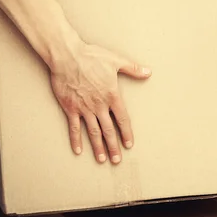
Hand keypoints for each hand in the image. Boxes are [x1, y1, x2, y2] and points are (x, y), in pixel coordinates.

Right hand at [50, 42, 150, 163]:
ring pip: (93, 131)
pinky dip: (76, 139)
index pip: (122, 119)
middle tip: (117, 160)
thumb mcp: (116, 60)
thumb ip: (133, 68)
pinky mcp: (70, 108)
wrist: (67, 56)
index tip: (129, 144)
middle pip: (109, 130)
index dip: (126, 133)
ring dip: (98, 146)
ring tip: (102, 159)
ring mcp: (84, 108)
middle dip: (113, 146)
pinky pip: (73, 127)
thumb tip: (148, 72)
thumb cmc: (92, 56)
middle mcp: (99, 105)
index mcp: (112, 96)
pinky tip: (79, 150)